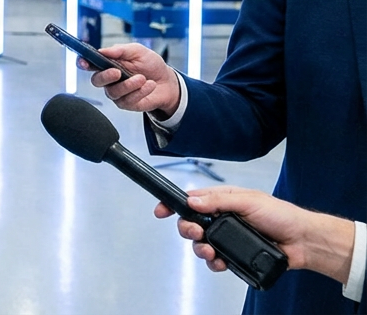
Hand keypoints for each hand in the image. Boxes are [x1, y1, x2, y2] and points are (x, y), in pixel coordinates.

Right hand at [81, 43, 180, 117]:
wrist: (168, 82)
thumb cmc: (151, 65)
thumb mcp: (138, 51)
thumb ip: (120, 49)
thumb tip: (103, 50)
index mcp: (108, 63)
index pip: (89, 63)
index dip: (83, 63)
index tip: (84, 62)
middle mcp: (109, 79)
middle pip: (96, 81)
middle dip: (105, 76)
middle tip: (117, 72)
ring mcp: (117, 92)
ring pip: (112, 92)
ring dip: (129, 85)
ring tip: (143, 78)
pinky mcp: (126, 103)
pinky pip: (127, 100)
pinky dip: (140, 92)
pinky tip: (149, 85)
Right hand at [155, 186, 356, 283]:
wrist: (303, 242)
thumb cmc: (281, 215)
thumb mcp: (248, 200)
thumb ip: (218, 200)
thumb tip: (193, 201)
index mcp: (223, 201)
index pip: (192, 200)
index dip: (174, 205)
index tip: (162, 210)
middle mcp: (222, 219)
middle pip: (192, 224)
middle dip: (188, 230)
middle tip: (195, 233)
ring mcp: (228, 238)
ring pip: (201, 245)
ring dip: (200, 249)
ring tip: (210, 251)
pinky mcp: (235, 255)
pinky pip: (216, 261)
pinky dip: (214, 263)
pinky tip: (220, 262)